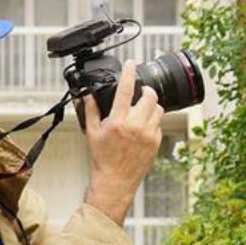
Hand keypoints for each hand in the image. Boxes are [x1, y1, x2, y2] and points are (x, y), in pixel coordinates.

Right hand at [83, 60, 164, 224]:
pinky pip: (159, 124)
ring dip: (151, 106)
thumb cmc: (103, 158)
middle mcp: (136, 125)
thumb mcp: (92, 132)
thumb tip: (87, 95)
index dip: (129, 73)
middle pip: (150, 96)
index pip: (126, 89)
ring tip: (141, 110)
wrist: (115, 181)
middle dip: (146, 90)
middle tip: (141, 91)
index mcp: (118, 120)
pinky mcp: (157, 142)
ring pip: (158, 109)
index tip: (131, 63)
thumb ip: (91, 110)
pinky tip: (142, 127)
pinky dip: (153, 122)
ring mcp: (149, 134)